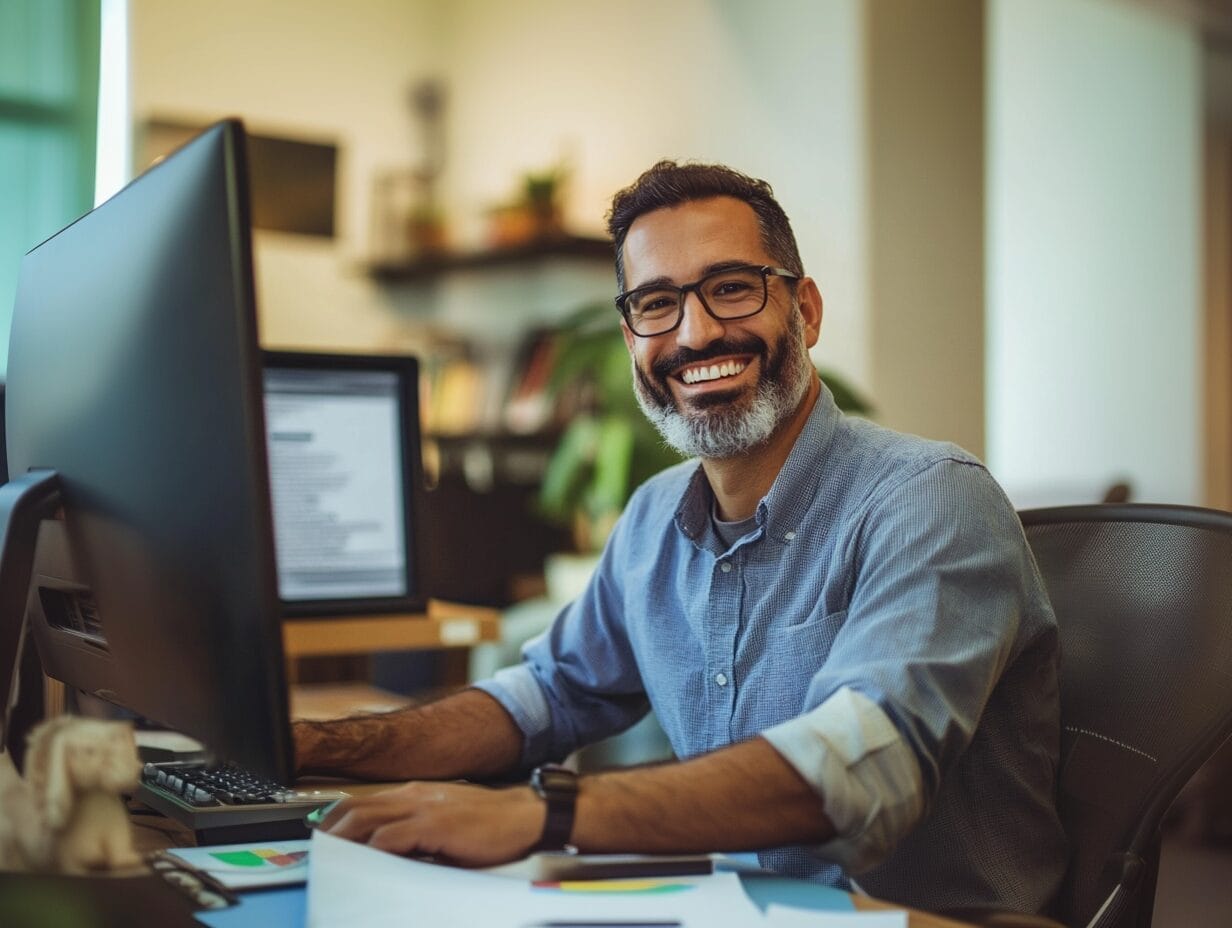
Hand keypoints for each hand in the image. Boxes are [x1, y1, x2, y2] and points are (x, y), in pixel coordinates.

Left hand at [320, 781, 543, 866]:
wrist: (525, 816)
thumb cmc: (489, 825)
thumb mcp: (445, 823)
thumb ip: (416, 832)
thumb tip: (386, 852)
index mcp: (416, 794)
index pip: (365, 802)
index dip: (339, 818)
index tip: (325, 836)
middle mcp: (415, 795)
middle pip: (357, 807)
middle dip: (331, 828)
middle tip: (317, 848)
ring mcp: (424, 807)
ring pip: (367, 819)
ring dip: (344, 838)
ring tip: (330, 856)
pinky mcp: (435, 824)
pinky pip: (392, 837)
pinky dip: (373, 849)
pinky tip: (365, 862)